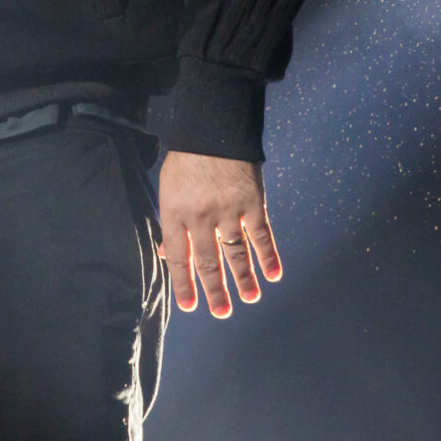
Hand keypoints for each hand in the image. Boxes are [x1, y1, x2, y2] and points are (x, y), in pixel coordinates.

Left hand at [157, 150, 280, 317]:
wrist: (214, 128)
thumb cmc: (186, 159)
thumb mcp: (168, 188)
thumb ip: (171, 220)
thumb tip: (167, 251)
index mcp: (175, 213)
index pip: (178, 257)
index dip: (184, 283)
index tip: (190, 306)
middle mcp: (201, 217)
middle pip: (208, 261)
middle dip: (215, 290)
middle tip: (221, 312)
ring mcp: (228, 210)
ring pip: (236, 253)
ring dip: (244, 279)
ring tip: (250, 299)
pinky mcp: (252, 202)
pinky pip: (261, 234)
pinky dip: (268, 255)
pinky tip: (273, 273)